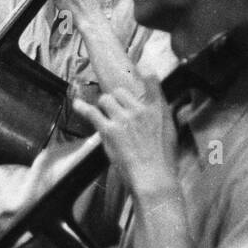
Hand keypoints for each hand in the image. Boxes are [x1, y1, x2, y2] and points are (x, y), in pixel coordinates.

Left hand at [72, 75, 178, 198]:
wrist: (153, 176)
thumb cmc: (164, 160)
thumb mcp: (170, 133)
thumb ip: (161, 117)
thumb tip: (155, 111)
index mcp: (158, 109)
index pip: (152, 82)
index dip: (146, 75)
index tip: (143, 71)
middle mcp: (140, 109)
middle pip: (121, 92)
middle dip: (117, 99)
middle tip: (117, 111)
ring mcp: (123, 118)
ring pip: (106, 99)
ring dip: (104, 106)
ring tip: (105, 116)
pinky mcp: (109, 130)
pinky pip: (92, 112)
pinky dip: (82, 108)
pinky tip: (77, 104)